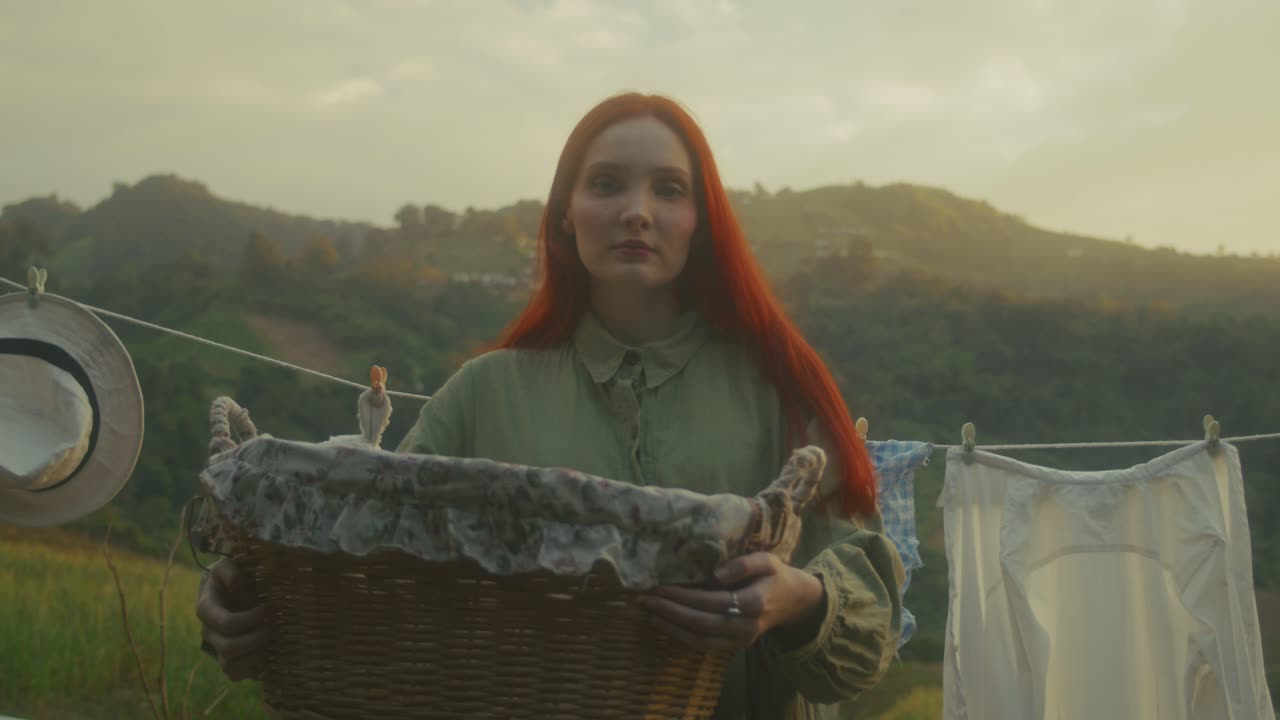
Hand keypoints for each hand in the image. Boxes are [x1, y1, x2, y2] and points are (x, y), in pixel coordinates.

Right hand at [195, 558, 269, 681]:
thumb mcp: (227, 566)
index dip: (250, 619)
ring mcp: (217, 648)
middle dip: (256, 640)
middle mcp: (209, 632)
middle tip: (273, 629)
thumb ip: (232, 573)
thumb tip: (241, 589)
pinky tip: (267, 653)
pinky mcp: (228, 660)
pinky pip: (236, 674)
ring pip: (231, 665)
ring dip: (256, 656)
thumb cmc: (230, 577)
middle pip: (229, 648)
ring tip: (271, 641)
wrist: (228, 593)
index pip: (226, 623)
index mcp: (206, 609)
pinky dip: (253, 668)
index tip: (268, 609)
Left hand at [640, 552, 825, 650]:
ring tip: (648, 612)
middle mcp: (746, 626)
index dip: (684, 596)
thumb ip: (744, 564)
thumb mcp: (767, 560)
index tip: (660, 587)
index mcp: (755, 602)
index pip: (713, 601)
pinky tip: (664, 624)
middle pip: (702, 622)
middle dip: (670, 612)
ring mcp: (740, 639)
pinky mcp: (734, 646)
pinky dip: (681, 636)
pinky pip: (704, 645)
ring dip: (671, 627)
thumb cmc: (775, 575)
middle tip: (645, 599)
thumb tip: (716, 574)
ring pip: (700, 639)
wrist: (794, 602)